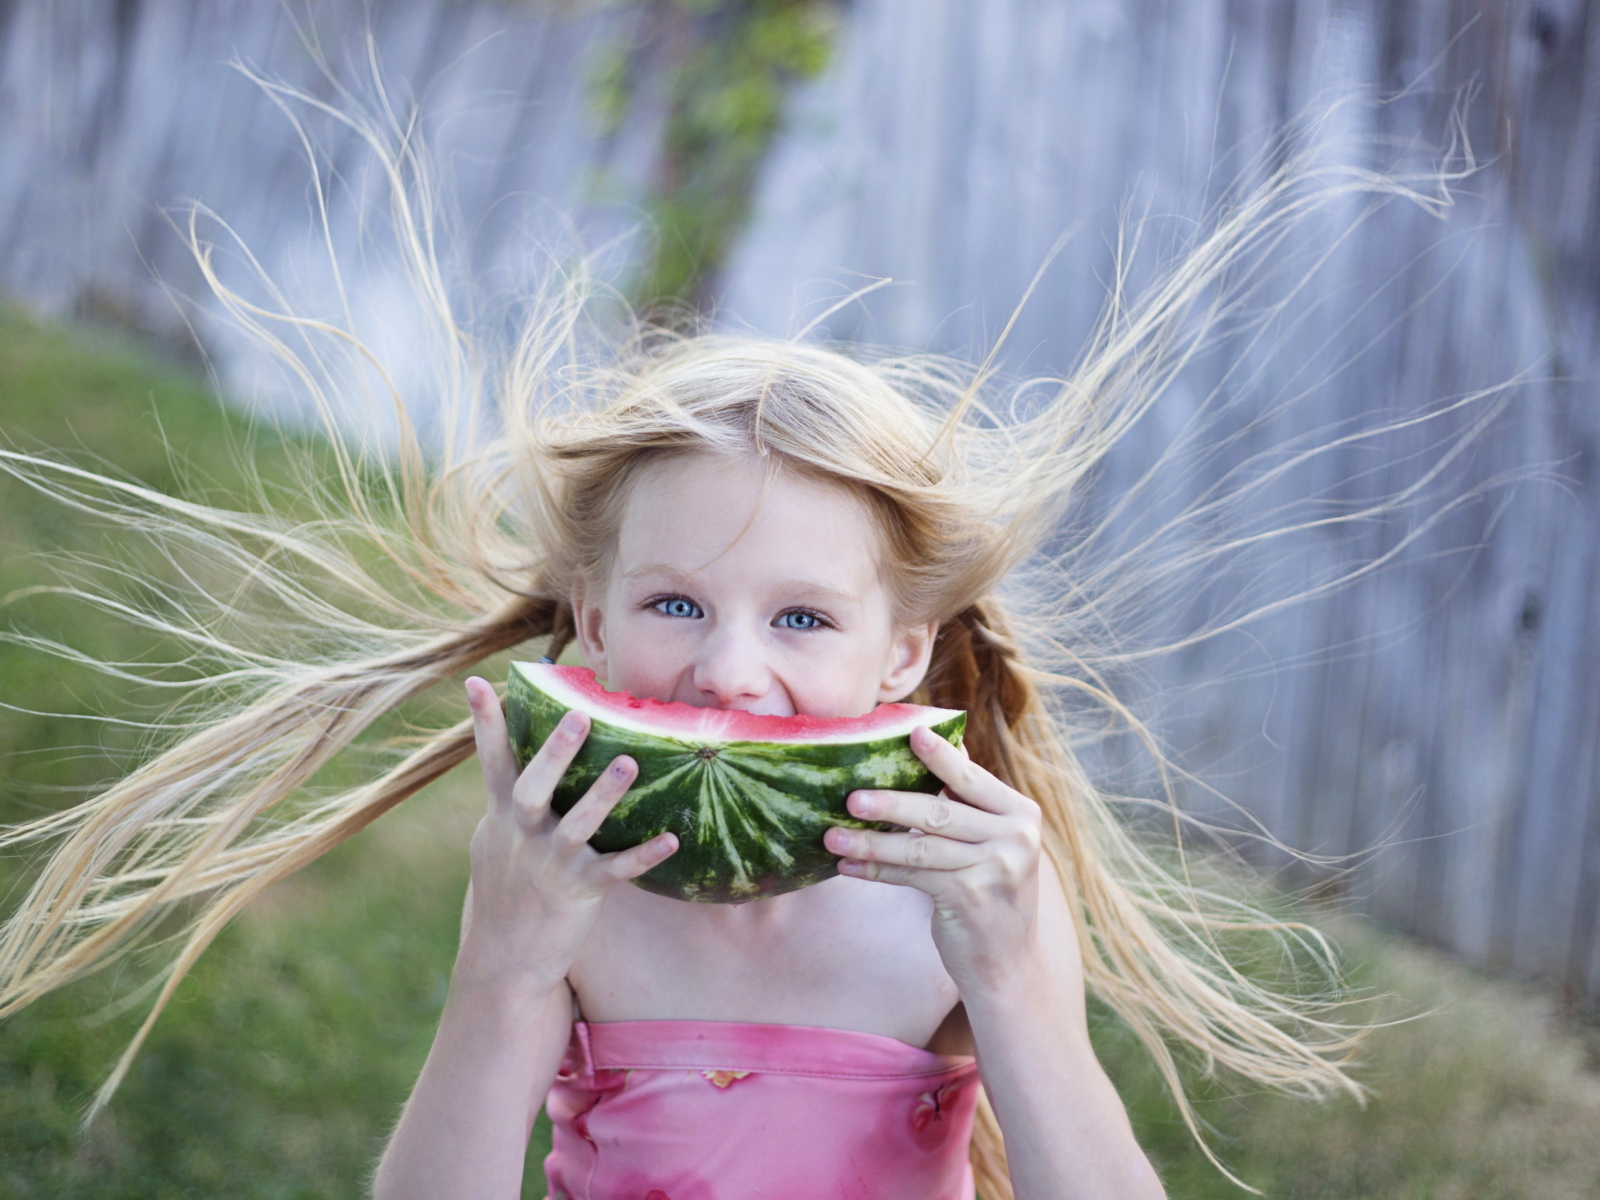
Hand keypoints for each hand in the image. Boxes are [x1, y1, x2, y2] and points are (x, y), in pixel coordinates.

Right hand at [456, 676, 676, 992]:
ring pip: (576, 826)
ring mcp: (550, 864)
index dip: (484, 722)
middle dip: (555, 754)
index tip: (477, 680)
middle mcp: (521, 836)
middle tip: (579, 715)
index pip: (491, 761)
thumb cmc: (506, 887)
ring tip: (628, 763)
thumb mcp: (495, 839)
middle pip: (531, 788)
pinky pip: (615, 870)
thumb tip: (509, 748)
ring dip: (603, 796)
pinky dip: (642, 855)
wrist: (504, 958)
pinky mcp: (579, 892)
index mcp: (501, 816)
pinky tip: (671, 839)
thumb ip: (506, 798)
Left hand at [823, 725, 1047, 993]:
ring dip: (871, 843)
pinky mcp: (971, 898)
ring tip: (833, 837)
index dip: (940, 756)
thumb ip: (969, 802)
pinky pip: (912, 877)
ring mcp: (995, 868)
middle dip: (890, 804)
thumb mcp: (993, 842)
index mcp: (1020, 812)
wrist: (1008, 964)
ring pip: (919, 847)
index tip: (910, 733)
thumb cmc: (991, 891)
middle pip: (939, 811)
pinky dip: (877, 872)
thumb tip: (937, 746)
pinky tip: (847, 868)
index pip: (970, 779)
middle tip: (850, 798)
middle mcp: (1015, 837)